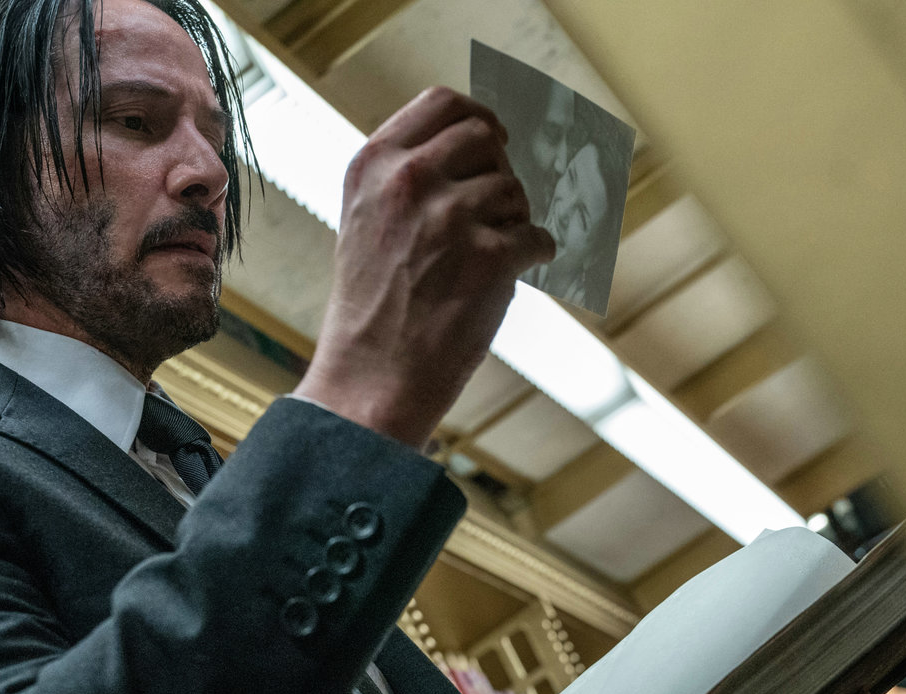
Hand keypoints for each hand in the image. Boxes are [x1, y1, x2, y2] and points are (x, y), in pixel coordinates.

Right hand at [298, 87, 555, 447]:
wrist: (370, 378)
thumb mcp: (367, 221)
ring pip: (514, 191)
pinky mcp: (489, 257)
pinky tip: (510, 276)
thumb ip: (407, 179)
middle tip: (493, 214)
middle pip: (486, 140)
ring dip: (513, 221)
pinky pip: (538, 238)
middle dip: (498, 174)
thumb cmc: (372, 308)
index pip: (442, 103)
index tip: (495, 140)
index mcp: (374, 164)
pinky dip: (534, 257)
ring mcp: (450, 217)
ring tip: (486, 258)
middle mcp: (409, 180)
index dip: (479, 117)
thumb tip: (479, 149)